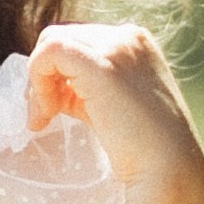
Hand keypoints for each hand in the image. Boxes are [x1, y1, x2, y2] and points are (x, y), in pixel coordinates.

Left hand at [25, 23, 203, 199]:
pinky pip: (49, 52)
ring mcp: (116, 47)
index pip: (77, 40)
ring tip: (43, 118)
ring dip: (38, 83)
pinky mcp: (101, 64)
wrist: (166, 166)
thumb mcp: (109, 105)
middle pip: (60, 38)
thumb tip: (47, 86)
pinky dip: (38, 81)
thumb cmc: (141, 147)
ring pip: (51, 44)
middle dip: (43, 76)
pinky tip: (47, 113)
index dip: (56, 72)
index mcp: (134, 42)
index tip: (51, 108)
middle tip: (43, 115)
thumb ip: (84, 89)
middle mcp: (127, 36)